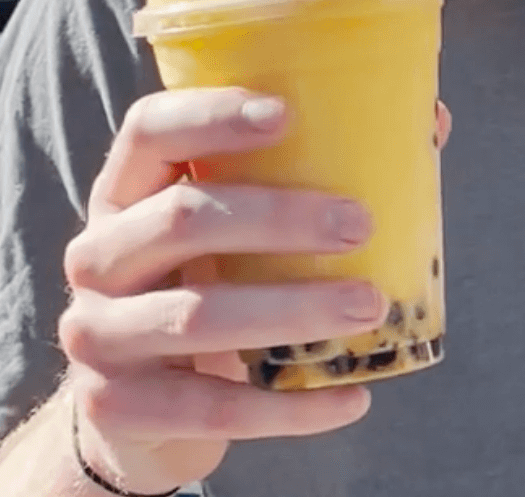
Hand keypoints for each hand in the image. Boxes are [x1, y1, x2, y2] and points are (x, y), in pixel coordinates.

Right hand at [59, 88, 451, 495]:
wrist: (137, 411)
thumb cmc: (203, 290)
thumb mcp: (226, 235)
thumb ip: (301, 179)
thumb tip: (428, 124)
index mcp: (123, 193)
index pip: (148, 130)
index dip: (211, 115)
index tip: (288, 113)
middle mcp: (96, 254)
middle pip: (181, 218)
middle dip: (277, 217)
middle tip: (360, 222)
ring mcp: (99, 333)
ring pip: (197, 315)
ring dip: (292, 309)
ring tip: (370, 305)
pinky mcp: (117, 407)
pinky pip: (214, 404)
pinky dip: (291, 405)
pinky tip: (352, 394)